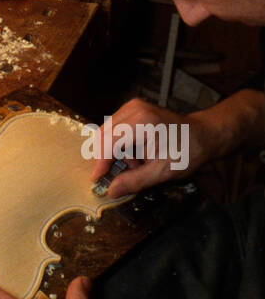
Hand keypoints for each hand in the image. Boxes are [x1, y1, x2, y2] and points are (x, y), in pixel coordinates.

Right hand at [92, 98, 211, 196]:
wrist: (201, 135)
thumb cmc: (187, 152)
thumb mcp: (162, 172)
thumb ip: (134, 181)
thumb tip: (111, 191)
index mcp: (142, 122)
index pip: (109, 142)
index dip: (100, 162)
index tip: (96, 180)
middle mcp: (134, 109)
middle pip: (104, 135)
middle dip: (108, 158)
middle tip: (119, 175)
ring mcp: (132, 106)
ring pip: (108, 132)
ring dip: (115, 152)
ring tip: (137, 164)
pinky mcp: (132, 109)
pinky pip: (115, 129)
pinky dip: (121, 145)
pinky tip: (137, 155)